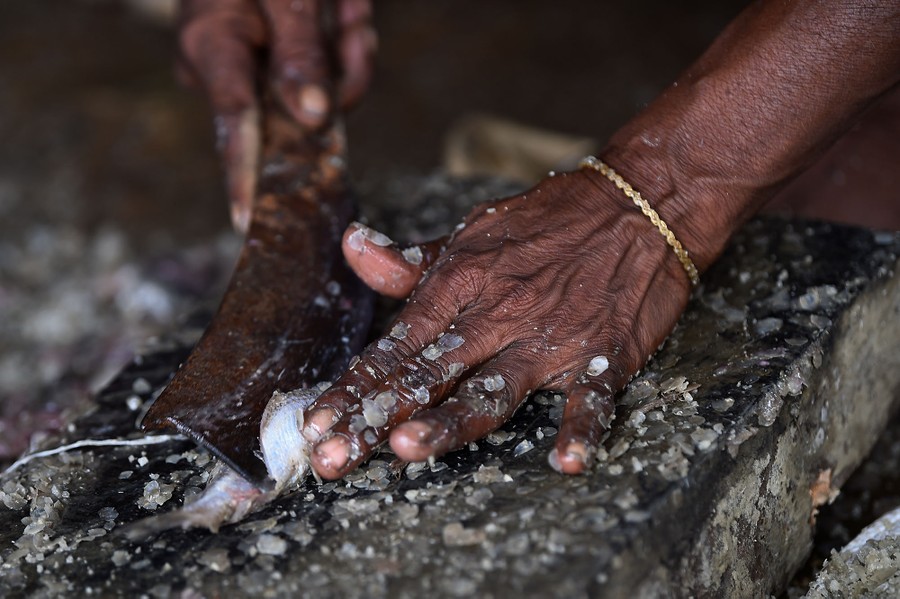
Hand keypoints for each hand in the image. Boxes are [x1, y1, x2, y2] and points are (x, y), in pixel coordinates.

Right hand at [177, 0, 374, 231]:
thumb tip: (314, 120)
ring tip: (348, 7)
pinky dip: (349, 41)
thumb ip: (298, 52)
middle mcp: (230, 69)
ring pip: (324, 95)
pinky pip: (329, 75)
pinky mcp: (282, 66)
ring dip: (350, 50)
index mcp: (213, 48)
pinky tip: (347, 10)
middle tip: (353, 24)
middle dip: (341, 71)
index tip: (247, 222)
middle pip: (299, 112)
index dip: (242, 178)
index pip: (232, 126)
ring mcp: (257, 70)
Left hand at [301, 167, 693, 475]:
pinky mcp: (603, 352)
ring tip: (409, 449)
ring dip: (451, 420)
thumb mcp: (476, 231)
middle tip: (334, 458)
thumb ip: (415, 259)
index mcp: (462, 283)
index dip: (353, 386)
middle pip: (428, 374)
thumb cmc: (550, 220)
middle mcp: (498, 313)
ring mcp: (551, 336)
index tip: (316, 424)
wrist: (640, 201)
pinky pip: (592, 396)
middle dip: (376, 417)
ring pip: (493, 387)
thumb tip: (353, 248)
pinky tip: (567, 463)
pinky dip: (582, 429)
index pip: (396, 344)